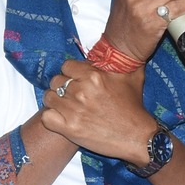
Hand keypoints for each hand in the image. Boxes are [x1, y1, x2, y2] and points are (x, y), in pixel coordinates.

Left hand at [40, 58, 155, 162]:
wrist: (137, 137)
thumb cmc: (134, 108)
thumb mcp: (132, 77)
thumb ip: (120, 61)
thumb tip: (117, 48)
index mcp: (94, 76)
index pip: (66, 66)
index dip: (70, 73)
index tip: (75, 79)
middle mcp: (81, 91)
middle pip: (56, 81)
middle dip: (62, 86)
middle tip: (71, 94)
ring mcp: (73, 111)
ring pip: (49, 97)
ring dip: (55, 101)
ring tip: (64, 106)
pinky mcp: (69, 129)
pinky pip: (46, 117)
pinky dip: (50, 118)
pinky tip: (60, 118)